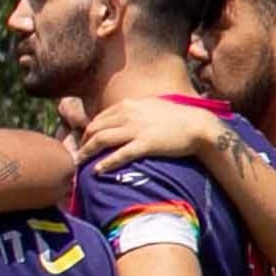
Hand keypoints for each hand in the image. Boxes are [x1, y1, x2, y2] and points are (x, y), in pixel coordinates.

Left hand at [73, 96, 226, 169]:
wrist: (198, 125)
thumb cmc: (176, 117)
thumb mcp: (151, 106)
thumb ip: (133, 110)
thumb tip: (120, 118)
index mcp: (128, 105)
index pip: (99, 118)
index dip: (88, 131)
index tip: (84, 142)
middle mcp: (128, 114)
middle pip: (95, 129)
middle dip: (83, 143)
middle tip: (78, 156)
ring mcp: (136, 129)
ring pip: (101, 140)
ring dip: (87, 153)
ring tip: (80, 164)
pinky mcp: (145, 144)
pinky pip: (119, 155)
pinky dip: (105, 163)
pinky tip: (97, 171)